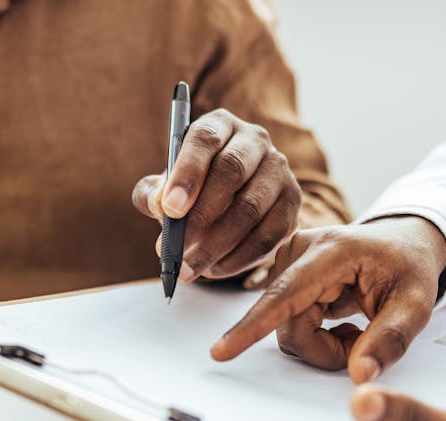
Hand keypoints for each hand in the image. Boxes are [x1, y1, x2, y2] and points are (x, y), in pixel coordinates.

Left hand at [132, 108, 301, 281]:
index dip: (187, 173)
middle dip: (201, 214)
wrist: (231, 203)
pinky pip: (268, 235)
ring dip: (217, 244)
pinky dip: (238, 258)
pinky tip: (214, 270)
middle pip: (232, 170)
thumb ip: (153, 193)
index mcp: (220, 125)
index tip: (171, 208)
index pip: (205, 139)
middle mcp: (255, 140)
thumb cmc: (191, 191)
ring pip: (251, 208)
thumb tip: (161, 204)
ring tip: (189, 267)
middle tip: (177, 247)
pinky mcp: (292, 203)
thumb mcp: (165, 187)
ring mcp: (279, 171)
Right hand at [210, 216, 445, 383]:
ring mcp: (287, 262)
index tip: (222, 350)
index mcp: (332, 251)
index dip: (253, 326)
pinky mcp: (283, 276)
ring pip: (286, 329)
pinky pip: (287, 324)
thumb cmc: (408, 267)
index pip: (286, 294)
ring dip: (320, 343)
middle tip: (362, 342)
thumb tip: (361, 376)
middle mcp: (299, 251)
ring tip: (353, 328)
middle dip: (324, 349)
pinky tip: (338, 319)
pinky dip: (315, 334)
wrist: (401, 244)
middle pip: (289, 325)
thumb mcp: (417, 303)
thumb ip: (390, 339)